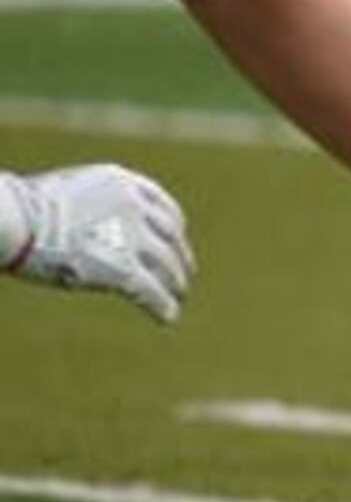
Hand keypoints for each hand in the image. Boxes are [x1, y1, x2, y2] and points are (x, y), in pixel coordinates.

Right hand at [1, 164, 192, 323]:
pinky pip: (150, 290)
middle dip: (179, 257)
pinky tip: (168, 317)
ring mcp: (131, 237)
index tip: (177, 240)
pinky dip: (162, 305)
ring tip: (177, 297)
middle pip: (171, 237)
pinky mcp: (120, 268)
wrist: (13, 218)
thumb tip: (89, 225)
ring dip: (174, 284)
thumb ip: (93, 205)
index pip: (163, 208)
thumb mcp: (69, 192)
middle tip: (183, 274)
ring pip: (166, 265)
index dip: (174, 228)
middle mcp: (136, 208)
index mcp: (124, 184)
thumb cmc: (24, 207)